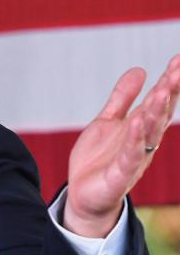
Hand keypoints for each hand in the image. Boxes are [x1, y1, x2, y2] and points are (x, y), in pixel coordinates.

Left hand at [65, 54, 179, 237]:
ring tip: (162, 90)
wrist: (84, 195)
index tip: (178, 59)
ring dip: (156, 112)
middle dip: (169, 92)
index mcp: (140, 127)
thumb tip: (140, 69)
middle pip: (158, 114)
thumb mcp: (108, 121)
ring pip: (149, 133)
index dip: (169, 81)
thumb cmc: (99, 158)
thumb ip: (123, 98)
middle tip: (178, 70)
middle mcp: (143, 141)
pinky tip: (138, 123)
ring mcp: (133, 158)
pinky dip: (135, 140)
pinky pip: (130, 156)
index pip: (158, 101)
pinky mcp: (120, 175)